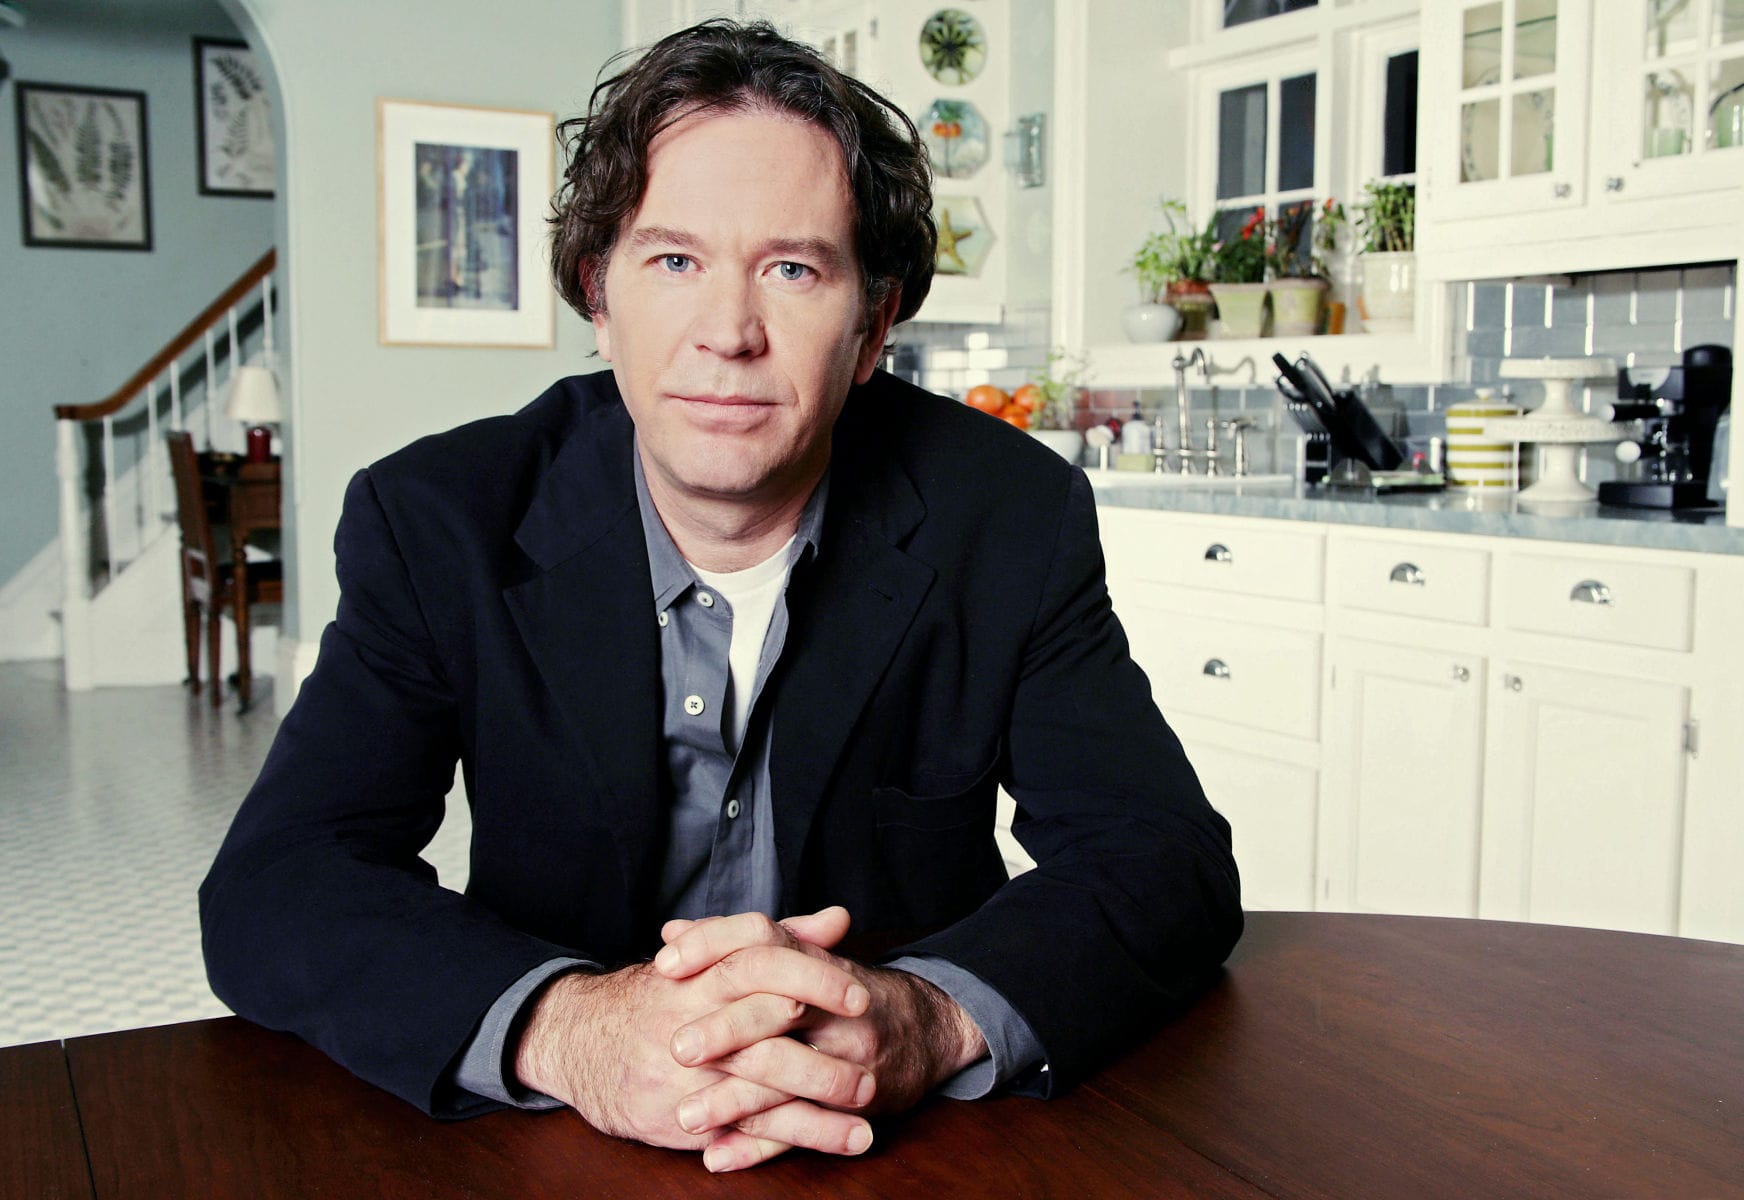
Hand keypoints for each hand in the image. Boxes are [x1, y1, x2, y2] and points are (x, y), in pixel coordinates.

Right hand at [511, 907, 874, 1168]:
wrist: (581, 1039)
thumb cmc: (665, 993)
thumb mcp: (714, 958)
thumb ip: (780, 940)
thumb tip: (838, 919)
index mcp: (702, 976)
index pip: (760, 968)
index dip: (812, 981)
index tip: (860, 994)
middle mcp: (690, 1025)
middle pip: (759, 1039)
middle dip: (818, 1060)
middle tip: (874, 1067)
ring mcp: (685, 1078)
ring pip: (754, 1095)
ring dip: (814, 1111)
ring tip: (867, 1119)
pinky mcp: (682, 1118)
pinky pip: (741, 1133)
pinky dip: (790, 1141)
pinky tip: (836, 1143)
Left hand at [655, 908, 988, 1171]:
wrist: (928, 1028)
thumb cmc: (843, 993)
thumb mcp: (800, 958)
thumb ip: (735, 946)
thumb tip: (671, 931)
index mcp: (815, 961)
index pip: (762, 938)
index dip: (713, 945)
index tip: (664, 963)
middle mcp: (835, 1005)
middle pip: (777, 1007)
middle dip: (724, 1030)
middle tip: (676, 1048)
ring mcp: (851, 1055)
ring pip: (788, 1076)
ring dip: (733, 1100)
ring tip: (685, 1116)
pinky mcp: (860, 1102)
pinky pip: (806, 1128)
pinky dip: (760, 1147)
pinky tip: (719, 1156)